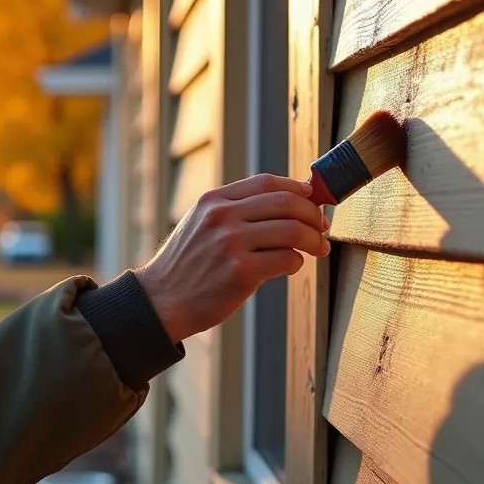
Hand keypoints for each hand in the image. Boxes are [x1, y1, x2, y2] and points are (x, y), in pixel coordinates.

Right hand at [133, 174, 330, 344]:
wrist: (161, 301)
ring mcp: (232, 244)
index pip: (266, 182)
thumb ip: (234, 211)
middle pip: (286, 203)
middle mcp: (222, 217)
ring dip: (314, 240)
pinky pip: (287, 260)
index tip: (312, 199)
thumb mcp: (200, 224)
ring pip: (293, 231)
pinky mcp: (241, 272)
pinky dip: (296, 263)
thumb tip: (285, 202)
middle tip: (322, 226)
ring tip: (318, 249)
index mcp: (213, 201)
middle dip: (313, 214)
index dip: (297, 188)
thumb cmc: (186, 266)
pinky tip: (290, 267)